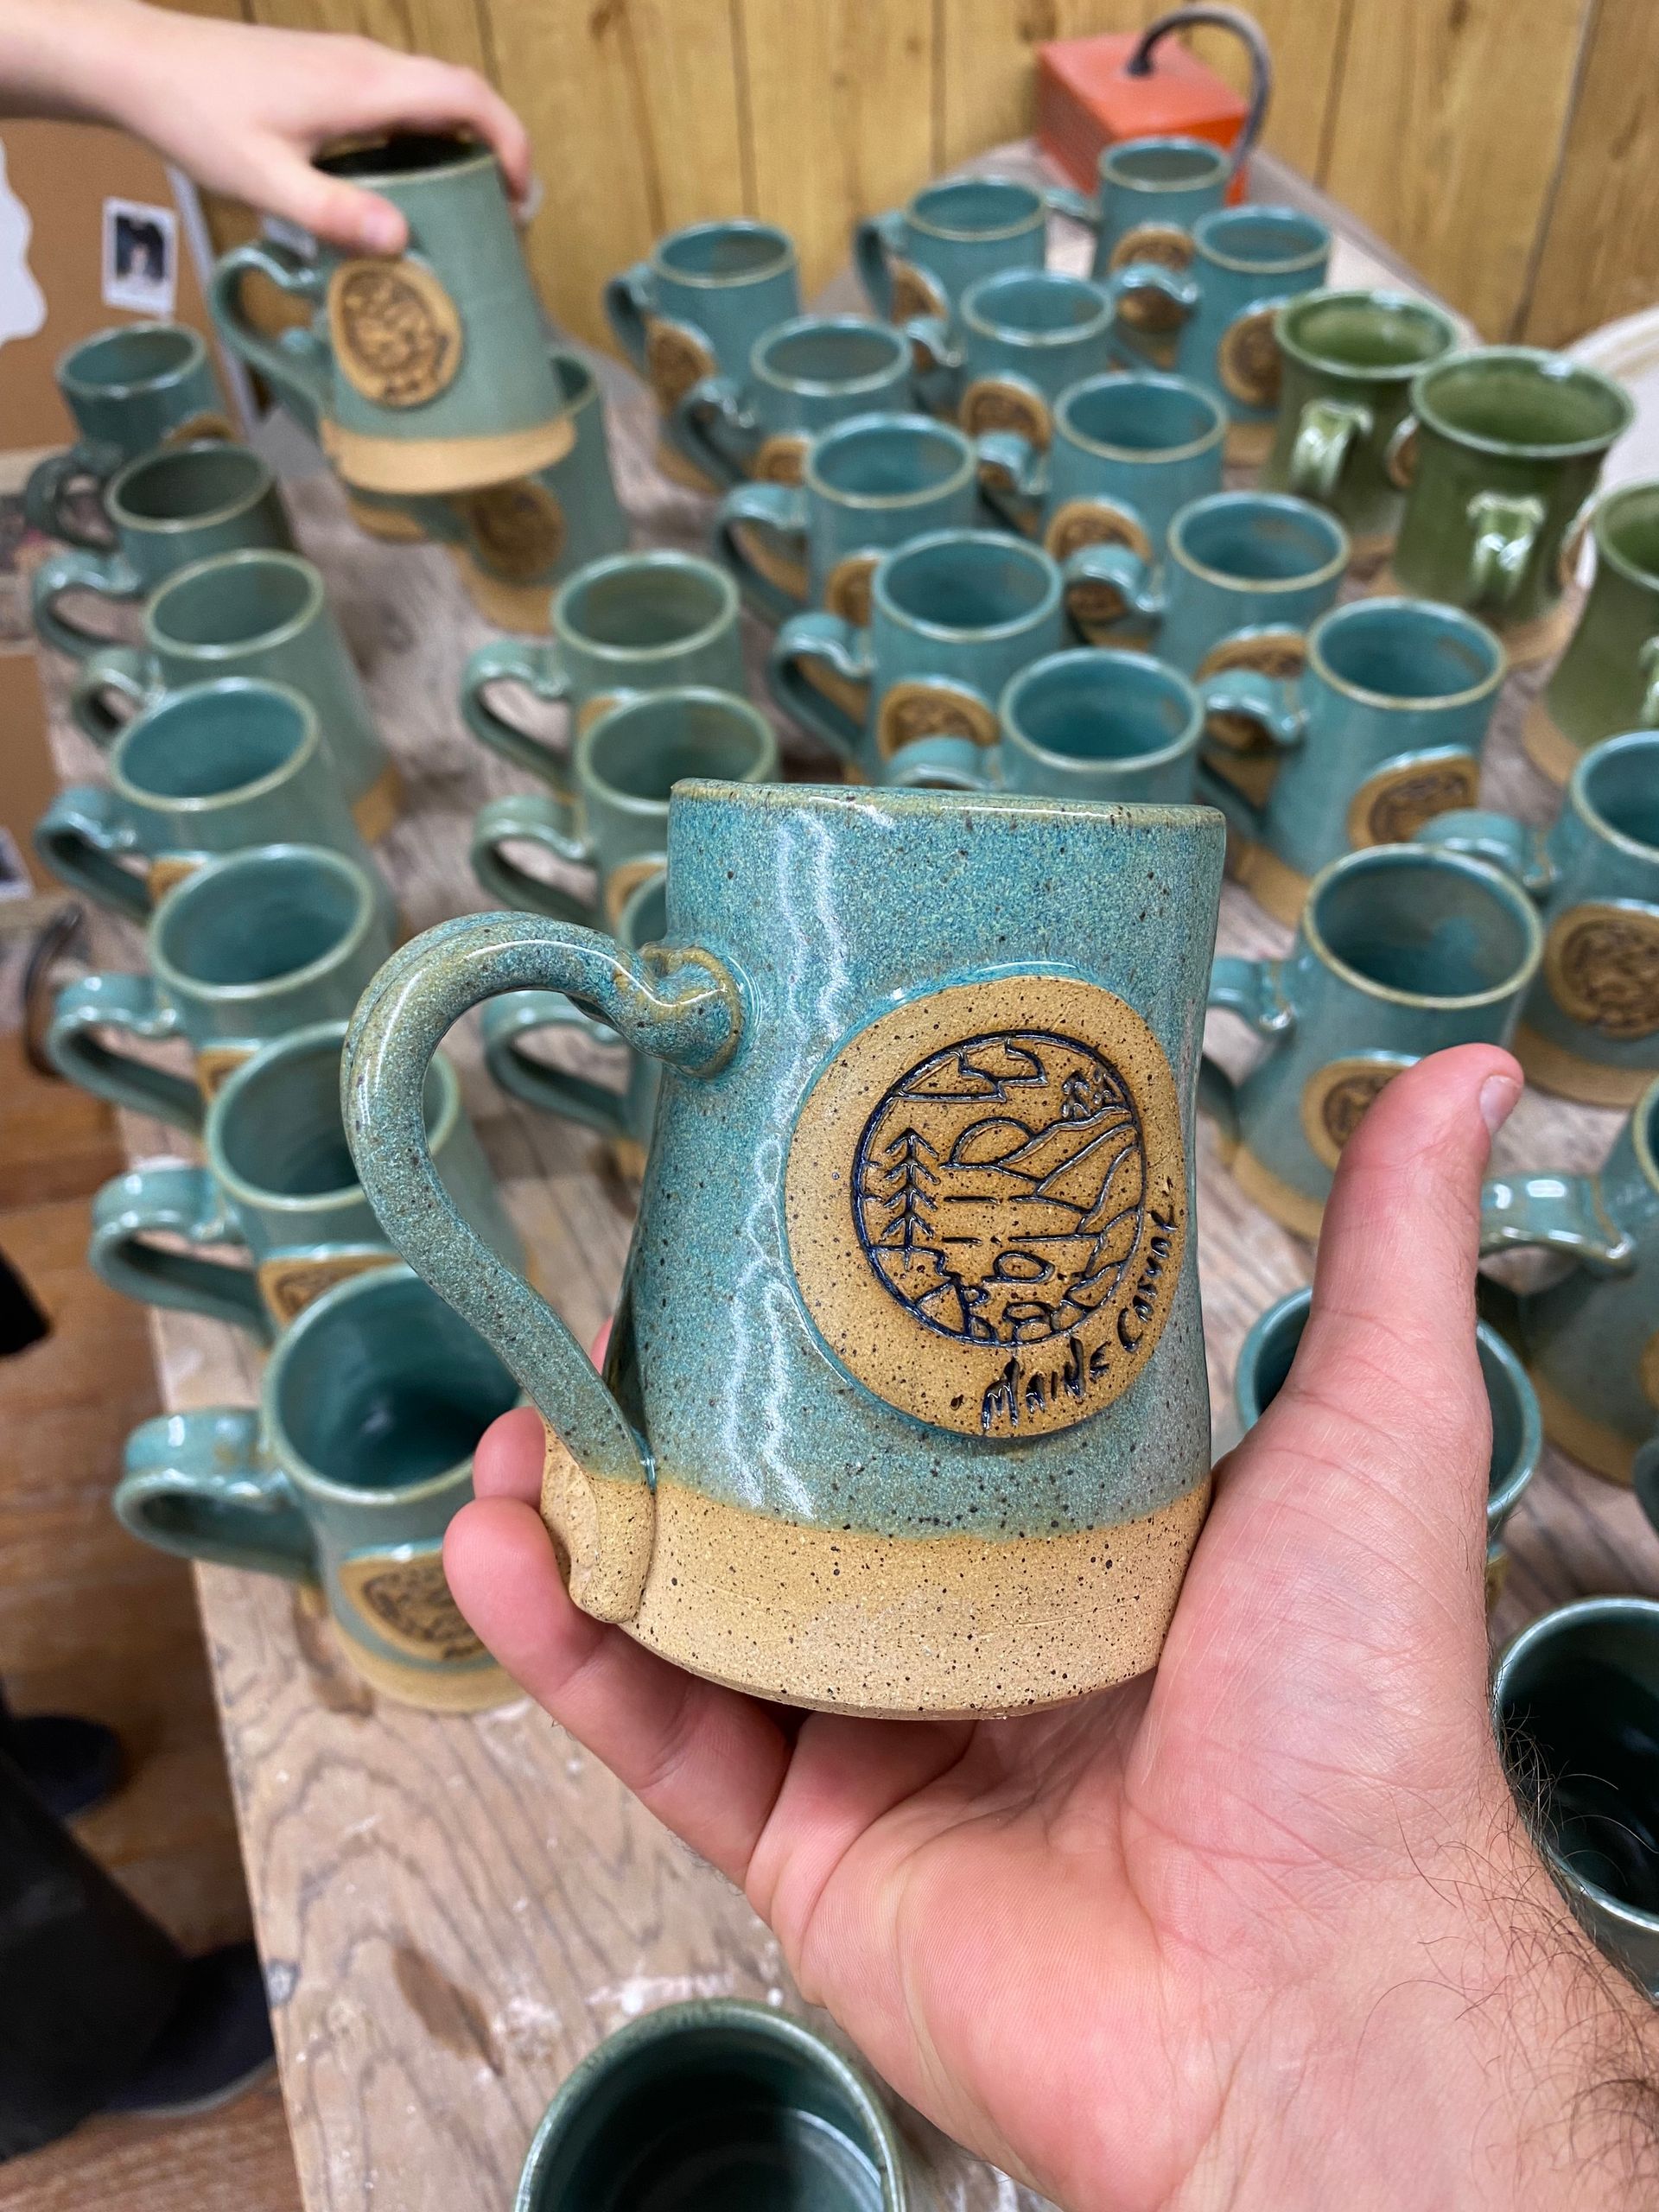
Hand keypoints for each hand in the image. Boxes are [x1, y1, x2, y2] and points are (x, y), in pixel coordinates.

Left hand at [2, 0, 530, 253]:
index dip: (509, 144)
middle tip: (506, 216)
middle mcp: (364, 65)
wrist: (139, 62)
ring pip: (429, 93)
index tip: (522, 198)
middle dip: (496, 148)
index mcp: (363, 87)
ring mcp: (346, 63)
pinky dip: (424, 136)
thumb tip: (402, 238)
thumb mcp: (262, 180)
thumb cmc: (195, 117)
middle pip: (459, 93)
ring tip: (465, 208)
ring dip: (460, 143)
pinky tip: (406, 184)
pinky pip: (398, 97)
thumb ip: (332, 213)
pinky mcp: (327, 71)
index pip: (466, 99)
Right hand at [447, 1046, 1658, 2210]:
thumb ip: (1387, 1253)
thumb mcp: (1368, 1433)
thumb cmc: (1348, 1713)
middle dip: (671, 1420)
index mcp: (1078, 1539)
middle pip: (785, 1508)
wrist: (1302, 1994)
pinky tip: (494, 1555)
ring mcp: (882, 1743)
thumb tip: (1462, 1071)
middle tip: (596, 1330)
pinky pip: (660, 1739)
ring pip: (696, 1614)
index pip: (918, 1408)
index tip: (740, 1235)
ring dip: (586, 1521)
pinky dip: (565, 1651)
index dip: (822, 1322)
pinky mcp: (809, 1849)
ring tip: (507, 1432)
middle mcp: (971, 1634)